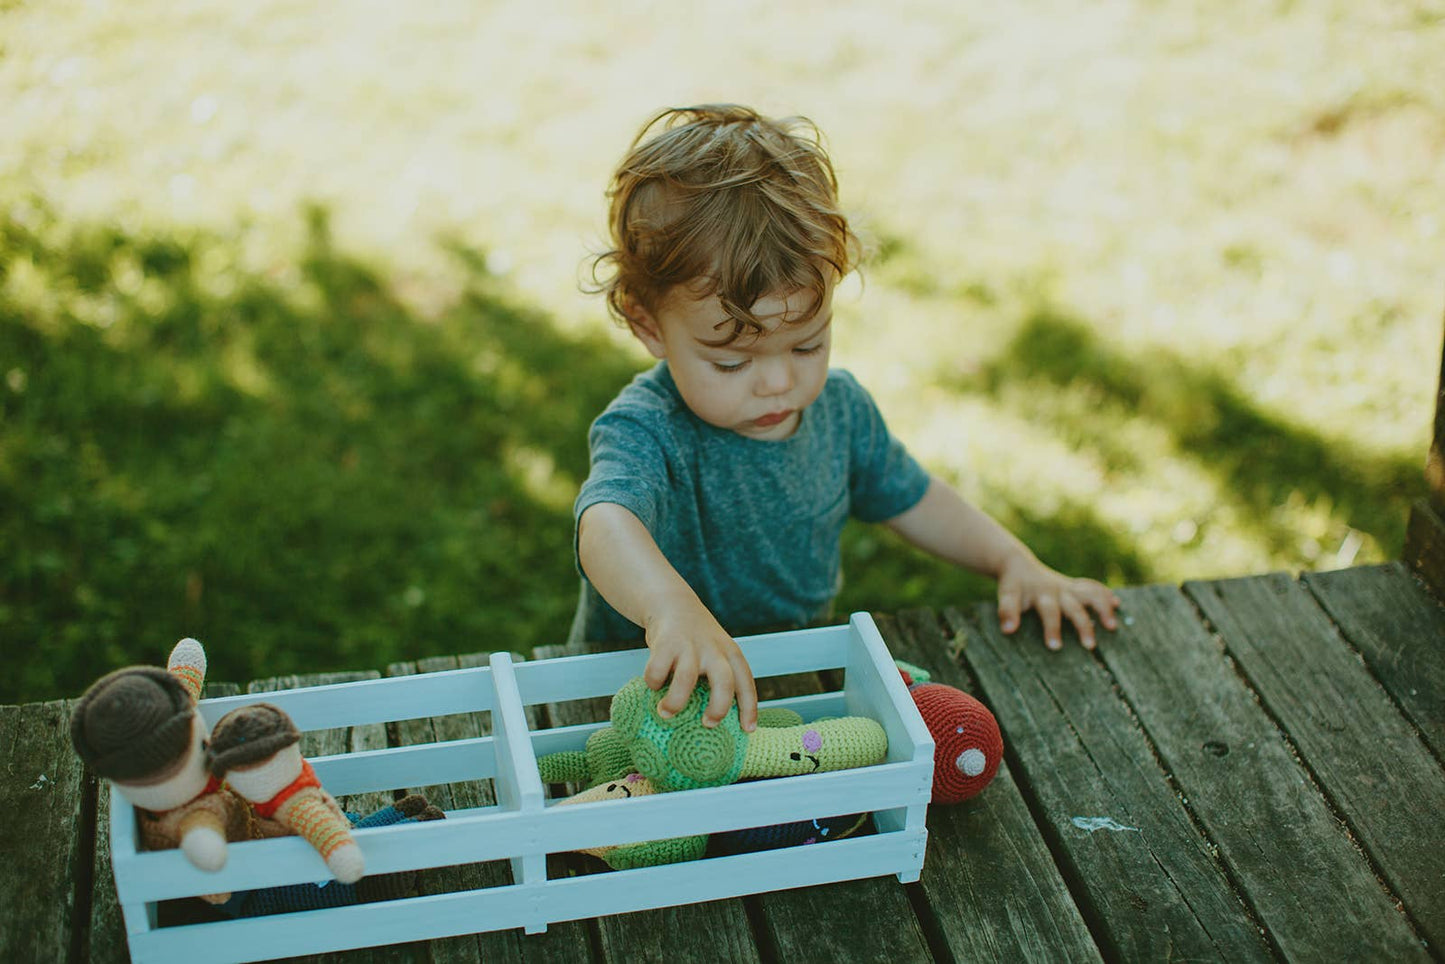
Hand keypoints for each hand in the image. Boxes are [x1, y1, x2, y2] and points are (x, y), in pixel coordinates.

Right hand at [642, 598, 757, 731]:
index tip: (748, 730)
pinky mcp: (665, 643)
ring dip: (675, 702)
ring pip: (687, 679)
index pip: (745, 683)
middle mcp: (713, 650)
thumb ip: (718, 677)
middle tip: (708, 724)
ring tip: (666, 713)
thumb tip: (713, 721)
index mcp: (730, 654)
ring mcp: (689, 646)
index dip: (749, 708)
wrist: (672, 603)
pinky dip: (653, 682)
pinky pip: (658, 671)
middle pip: (724, 682)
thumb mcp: (716, 651)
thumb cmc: (696, 640)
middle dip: (718, 708)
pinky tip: (652, 685)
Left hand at [996, 553, 1120, 651]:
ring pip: (1089, 595)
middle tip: (1089, 646)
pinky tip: (1117, 604)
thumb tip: (1007, 630)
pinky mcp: (1074, 586)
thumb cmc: (1013, 586)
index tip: (1055, 647)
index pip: (1048, 612)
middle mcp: (1056, 590)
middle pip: (1072, 608)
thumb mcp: (1006, 596)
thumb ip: (1007, 611)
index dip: (1051, 628)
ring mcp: (1067, 587)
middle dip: (1082, 626)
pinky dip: (1105, 595)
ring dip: (1102, 608)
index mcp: (1039, 595)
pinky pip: (1092, 588)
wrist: (1018, 565)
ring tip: (1112, 626)